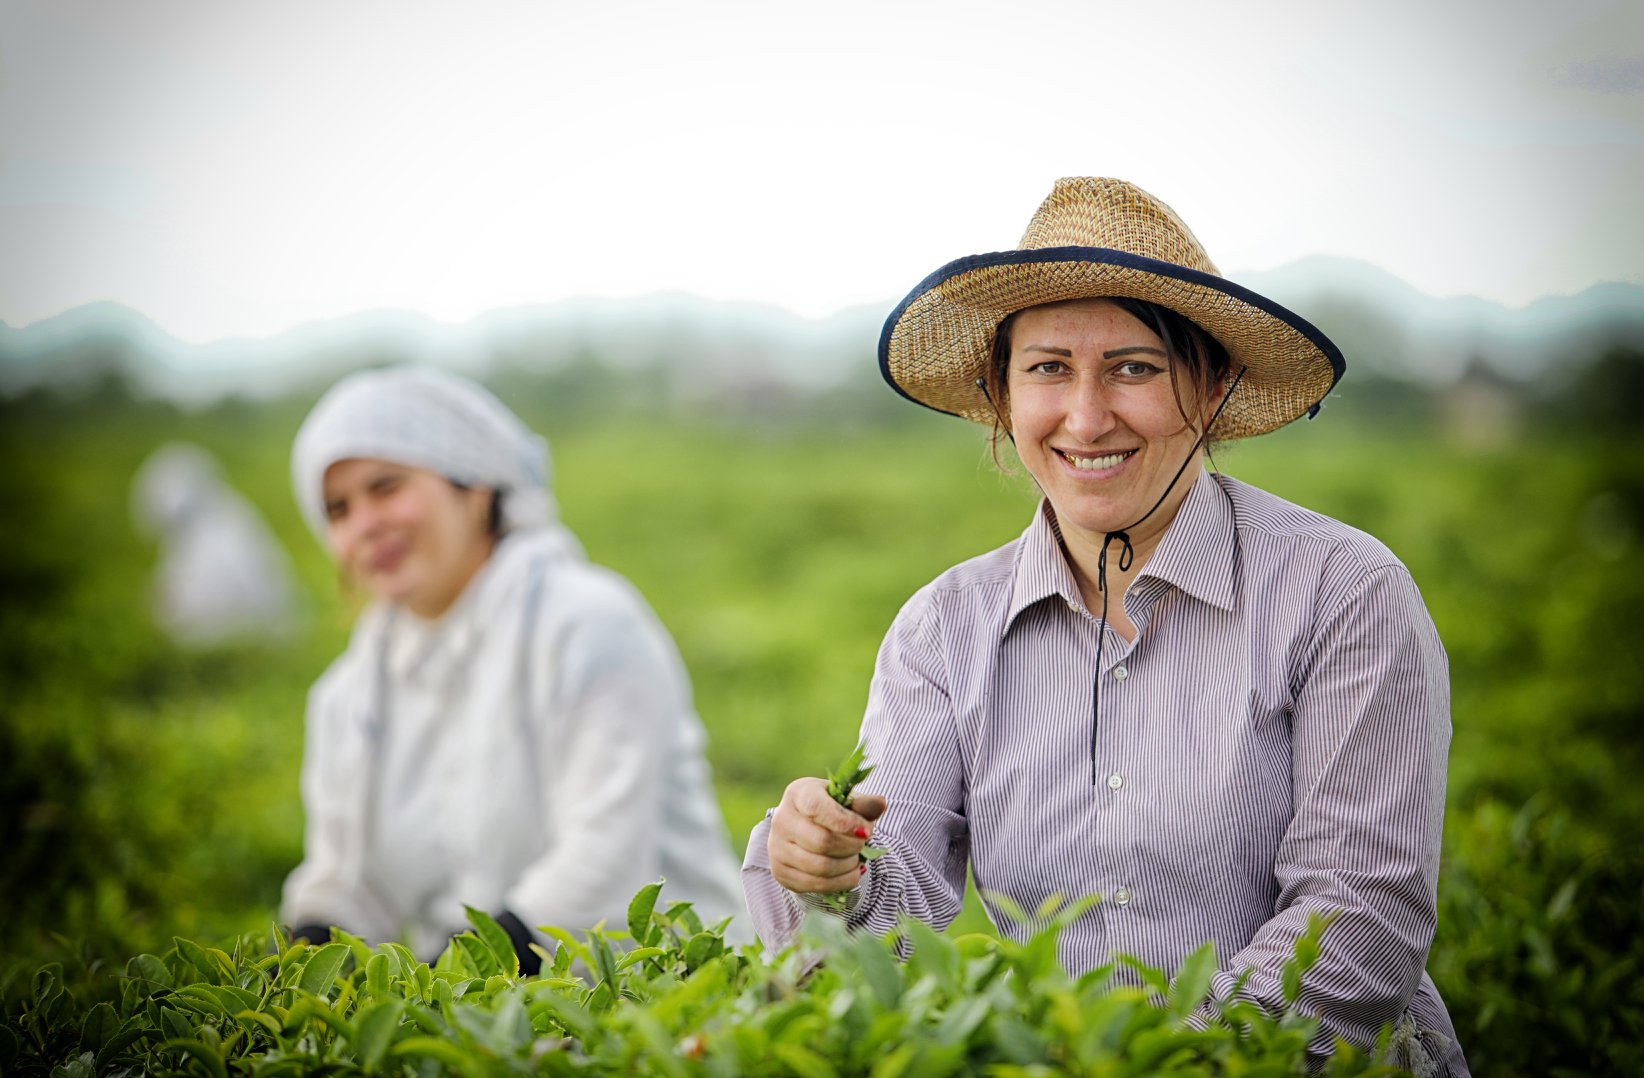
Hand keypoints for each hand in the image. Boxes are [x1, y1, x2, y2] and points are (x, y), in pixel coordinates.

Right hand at [767, 776, 886, 893]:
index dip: (846, 822)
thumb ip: (864, 803)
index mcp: (798, 794)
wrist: (807, 829)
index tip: (866, 831)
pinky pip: (816, 885)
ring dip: (848, 865)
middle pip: (822, 841)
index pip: (818, 808)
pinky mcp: (780, 872)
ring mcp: (777, 848)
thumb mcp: (847, 802)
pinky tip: (851, 872)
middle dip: (851, 846)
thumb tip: (881, 803)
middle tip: (863, 843)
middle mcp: (781, 820)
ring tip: (856, 858)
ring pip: (820, 867)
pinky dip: (841, 882)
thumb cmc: (832, 812)